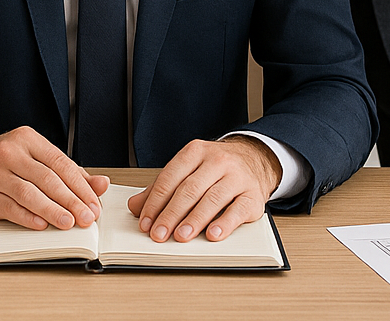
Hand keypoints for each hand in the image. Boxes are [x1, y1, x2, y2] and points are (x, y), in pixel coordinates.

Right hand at [0, 127, 108, 229]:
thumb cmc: (4, 161)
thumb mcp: (35, 157)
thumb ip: (69, 172)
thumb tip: (101, 184)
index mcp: (27, 138)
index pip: (60, 163)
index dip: (81, 185)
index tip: (95, 203)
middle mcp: (9, 152)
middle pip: (48, 179)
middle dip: (72, 201)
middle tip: (87, 217)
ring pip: (29, 194)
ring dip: (52, 211)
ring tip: (69, 223)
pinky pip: (9, 208)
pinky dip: (28, 218)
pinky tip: (42, 225)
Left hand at [127, 136, 281, 242]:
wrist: (255, 160)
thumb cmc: (216, 170)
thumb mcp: (187, 171)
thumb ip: (161, 189)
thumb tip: (135, 206)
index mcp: (195, 152)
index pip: (170, 178)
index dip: (155, 202)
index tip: (145, 222)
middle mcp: (217, 161)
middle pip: (189, 189)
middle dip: (171, 214)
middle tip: (159, 234)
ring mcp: (237, 177)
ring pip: (212, 199)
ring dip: (194, 220)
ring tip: (181, 237)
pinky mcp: (252, 195)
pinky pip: (238, 210)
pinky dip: (224, 223)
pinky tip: (212, 234)